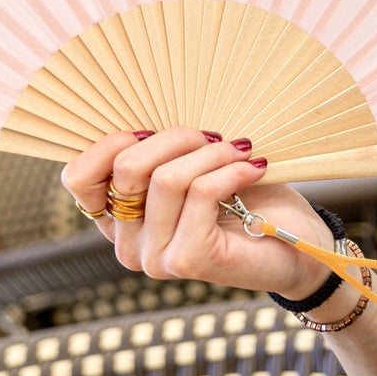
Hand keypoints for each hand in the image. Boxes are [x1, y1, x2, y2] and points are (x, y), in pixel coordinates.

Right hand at [60, 126, 332, 297]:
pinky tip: (254, 166)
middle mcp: (129, 245)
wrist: (298, 247)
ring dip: (212, 152)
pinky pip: (200, 192)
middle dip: (175, 136)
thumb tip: (147, 116)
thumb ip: (162, 152)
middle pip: (126, 167)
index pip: (78, 177)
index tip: (154, 129)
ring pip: (167, 178)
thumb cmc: (247, 199)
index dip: (110, 142)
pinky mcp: (189, 260)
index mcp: (120, 220)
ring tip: (241, 150)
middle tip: (215, 136)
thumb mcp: (195, 166)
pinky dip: (231, 169)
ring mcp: (156, 258)